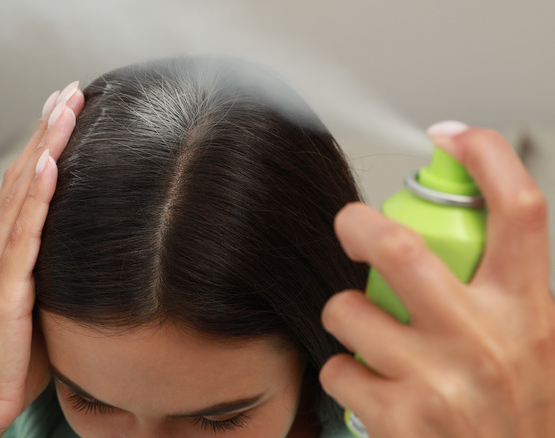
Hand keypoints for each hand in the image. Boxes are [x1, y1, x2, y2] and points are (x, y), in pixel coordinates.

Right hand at [0, 81, 83, 436]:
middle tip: (67, 91)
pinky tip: (48, 164)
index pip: (25, 188)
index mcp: (3, 253)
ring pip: (22, 194)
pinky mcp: (3, 288)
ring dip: (44, 147)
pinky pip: (23, 234)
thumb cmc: (14, 358)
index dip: (43, 147)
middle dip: (46, 131)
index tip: (64, 112)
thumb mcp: (42, 306)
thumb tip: (92, 257)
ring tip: (63, 108)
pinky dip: (36, 196)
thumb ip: (56, 275)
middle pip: (22, 177)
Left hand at [320, 124, 554, 436]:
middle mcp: (485, 340)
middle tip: (349, 225)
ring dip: (345, 314)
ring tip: (366, 333)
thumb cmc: (523, 416)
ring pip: (349, 311)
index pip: (520, 210)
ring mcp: (439, 380)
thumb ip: (509, 292)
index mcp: (529, 311)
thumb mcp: (540, 346)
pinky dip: (342, 370)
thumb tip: (466, 233)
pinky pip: (337, 368)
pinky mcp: (400, 419)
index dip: (484, 158)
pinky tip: (370, 386)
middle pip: (401, 248)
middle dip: (359, 225)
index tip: (450, 137)